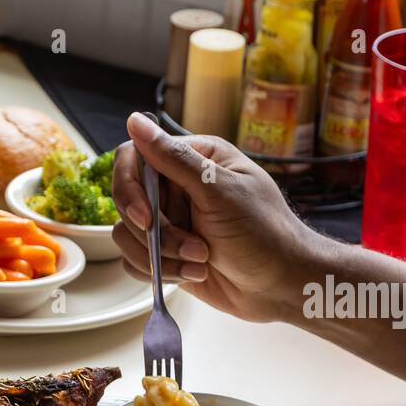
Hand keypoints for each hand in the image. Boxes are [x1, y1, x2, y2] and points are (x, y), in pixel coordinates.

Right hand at [111, 112, 318, 322]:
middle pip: (128, 202)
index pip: (133, 158)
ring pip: (127, 236)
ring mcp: (168, 222)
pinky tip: (194, 273)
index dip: (129, 188)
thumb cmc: (262, 232)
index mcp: (192, 159)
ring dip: (161, 256)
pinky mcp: (164, 253)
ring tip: (200, 262)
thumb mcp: (219, 191)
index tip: (145, 218)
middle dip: (155, 233)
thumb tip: (135, 121)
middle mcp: (175, 187)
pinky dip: (160, 272)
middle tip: (192, 247)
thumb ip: (174, 158)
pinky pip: (135, 261)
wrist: (279, 284)